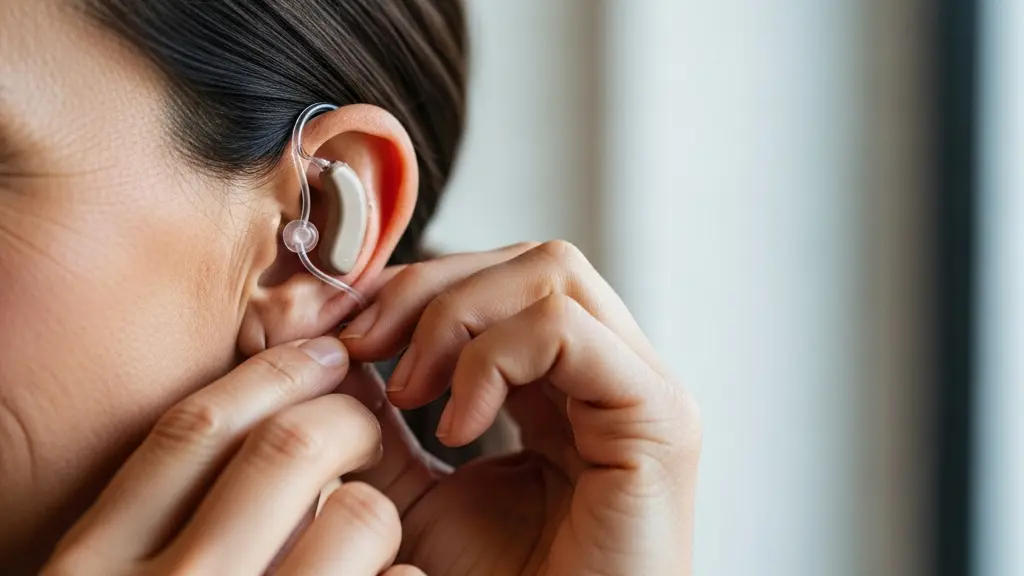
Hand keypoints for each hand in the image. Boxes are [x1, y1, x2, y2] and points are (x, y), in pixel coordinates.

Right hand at [43, 338, 422, 575]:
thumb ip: (152, 519)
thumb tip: (244, 417)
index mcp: (95, 563)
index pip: (191, 427)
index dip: (271, 375)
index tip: (321, 354)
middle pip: (290, 446)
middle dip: (345, 419)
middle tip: (362, 428)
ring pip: (362, 513)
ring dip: (376, 513)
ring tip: (367, 539)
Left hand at [340, 241, 701, 575]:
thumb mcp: (404, 489)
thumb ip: (372, 412)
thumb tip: (320, 330)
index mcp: (563, 385)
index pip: (498, 281)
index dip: (413, 285)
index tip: (334, 324)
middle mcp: (611, 374)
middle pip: (524, 262)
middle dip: (427, 290)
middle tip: (361, 349)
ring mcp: (639, 389)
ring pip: (548, 274)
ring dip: (454, 320)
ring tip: (411, 396)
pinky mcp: (656, 417)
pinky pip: (564, 332)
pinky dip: (493, 361)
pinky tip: (457, 426)